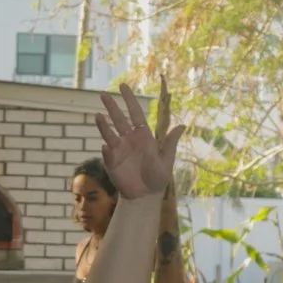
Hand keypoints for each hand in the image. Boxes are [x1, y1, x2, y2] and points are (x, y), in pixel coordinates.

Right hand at [95, 84, 180, 199]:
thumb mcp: (167, 159)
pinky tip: (107, 147)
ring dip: (103, 125)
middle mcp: (129, 140)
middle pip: (119, 120)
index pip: (135, 113)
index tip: (123, 86)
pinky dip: (106, 151)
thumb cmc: (158, 176)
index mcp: (143, 136)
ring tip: (98, 116)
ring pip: (109, 133)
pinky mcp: (111, 162)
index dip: (129, 100)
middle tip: (104, 93)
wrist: (146, 195)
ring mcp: (119, 150)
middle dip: (112, 107)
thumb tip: (183, 125)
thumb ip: (171, 142)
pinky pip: (107, 154)